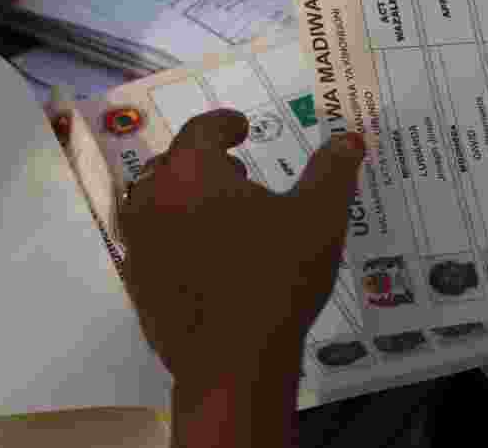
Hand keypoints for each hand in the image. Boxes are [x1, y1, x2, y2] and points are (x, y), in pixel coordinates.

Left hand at [118, 109, 364, 389]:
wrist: (234, 363)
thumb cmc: (277, 277)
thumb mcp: (318, 217)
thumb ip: (332, 170)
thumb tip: (349, 138)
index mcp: (191, 173)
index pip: (201, 130)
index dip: (224, 124)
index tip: (241, 127)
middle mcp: (152, 200)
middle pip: (173, 164)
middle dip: (204, 161)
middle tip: (238, 171)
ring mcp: (139, 244)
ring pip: (156, 203)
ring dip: (185, 197)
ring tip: (224, 212)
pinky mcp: (138, 284)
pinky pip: (153, 243)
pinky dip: (177, 235)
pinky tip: (210, 257)